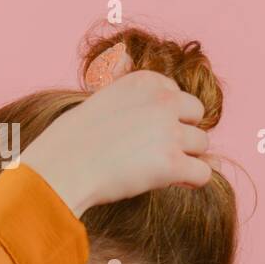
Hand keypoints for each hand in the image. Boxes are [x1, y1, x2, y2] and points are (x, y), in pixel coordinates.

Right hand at [17, 70, 211, 217]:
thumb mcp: (104, 100)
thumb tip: (152, 96)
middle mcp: (163, 100)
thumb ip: (134, 99)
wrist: (61, 167)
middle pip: (197, 116)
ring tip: (154, 168)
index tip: (144, 133)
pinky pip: (203, 172)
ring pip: (202, 144)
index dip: (166, 117)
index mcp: (146, 81)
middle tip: (154, 152)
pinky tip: (169, 182)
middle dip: (182, 133)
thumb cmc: (74, 139)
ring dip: (184, 157)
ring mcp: (170, 132)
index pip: (178, 95)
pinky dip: (190, 179)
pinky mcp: (172, 163)